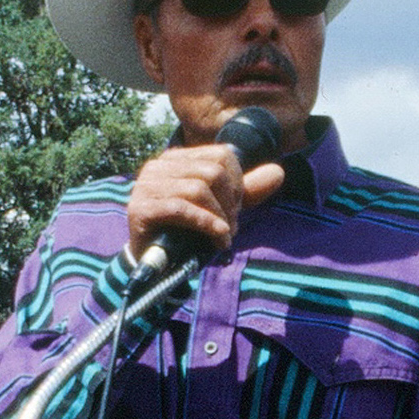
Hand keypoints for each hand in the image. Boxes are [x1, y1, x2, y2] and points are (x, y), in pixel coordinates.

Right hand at [126, 139, 286, 266]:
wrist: (154, 264)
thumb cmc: (186, 231)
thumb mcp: (220, 207)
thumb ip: (246, 190)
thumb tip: (278, 172)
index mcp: (177, 158)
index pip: (221, 155)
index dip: (237, 183)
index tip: (235, 208)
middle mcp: (158, 166)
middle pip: (212, 171)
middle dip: (230, 201)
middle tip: (231, 225)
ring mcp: (146, 185)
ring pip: (198, 189)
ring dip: (220, 216)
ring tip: (224, 235)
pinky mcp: (140, 208)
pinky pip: (182, 208)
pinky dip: (206, 224)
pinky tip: (218, 238)